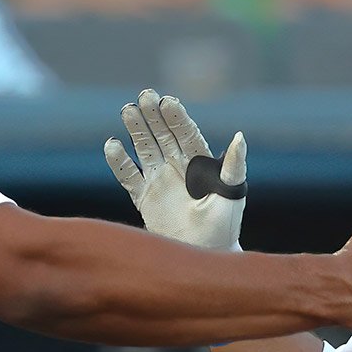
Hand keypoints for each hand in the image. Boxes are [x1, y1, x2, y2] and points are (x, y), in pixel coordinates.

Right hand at [104, 88, 245, 249]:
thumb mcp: (232, 195)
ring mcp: (160, 181)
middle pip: (163, 135)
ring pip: (145, 149)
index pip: (186, 134)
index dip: (177, 118)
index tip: (168, 101)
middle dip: (153, 117)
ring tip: (127, 110)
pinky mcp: (144, 197)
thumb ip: (233, 167)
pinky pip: (129, 176)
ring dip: (136, 130)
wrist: (204, 255)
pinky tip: (111, 145)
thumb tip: (240, 137)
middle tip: (144, 96)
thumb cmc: (224, 226)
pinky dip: (119, 162)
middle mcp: (178, 167)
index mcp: (201, 163)